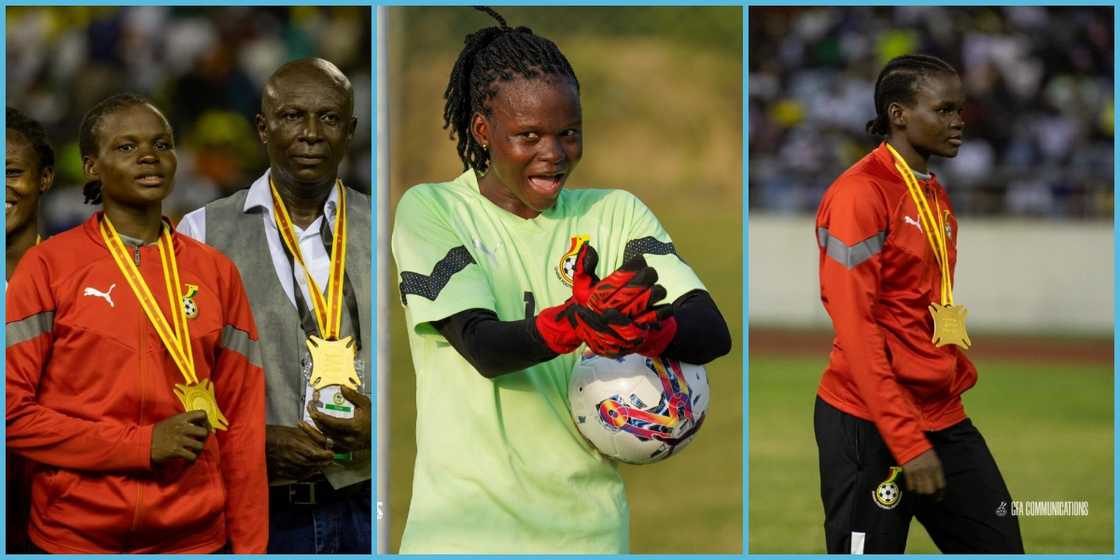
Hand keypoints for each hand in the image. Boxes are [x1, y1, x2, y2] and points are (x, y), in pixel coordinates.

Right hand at [151, 411, 209, 464]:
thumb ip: (184, 421)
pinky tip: (189, 459)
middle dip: (204, 439)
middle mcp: (182, 427)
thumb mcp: (171, 421)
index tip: (204, 428)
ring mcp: (179, 439)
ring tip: (194, 452)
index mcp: (181, 418)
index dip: (206, 421)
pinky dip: (192, 459)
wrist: (142, 444)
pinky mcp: (176, 450)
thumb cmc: (158, 433)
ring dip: (198, 450)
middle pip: (204, 432)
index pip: (202, 414)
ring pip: (200, 446)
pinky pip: (192, 456)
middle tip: (199, 442)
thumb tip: (201, 425)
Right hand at [265, 424, 334, 480]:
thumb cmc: (275, 434)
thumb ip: (308, 437)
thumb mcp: (293, 431)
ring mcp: (284, 467)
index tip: (331, 454)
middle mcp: (290, 458)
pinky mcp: (280, 474)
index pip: (315, 454)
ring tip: (321, 465)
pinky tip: (309, 469)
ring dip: (316, 469)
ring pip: (306, 472)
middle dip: (323, 463)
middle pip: (312, 464)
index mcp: (293, 445)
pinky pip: (297, 476)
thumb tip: (324, 442)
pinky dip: (306, 473)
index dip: (325, 456)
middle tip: (330, 460)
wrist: (256, 443)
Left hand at [307, 386, 370, 452]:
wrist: (379, 435)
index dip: (320, 416)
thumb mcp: (366, 405)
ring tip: (302, 425)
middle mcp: (348, 439)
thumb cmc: (373, 419)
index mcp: (354, 427)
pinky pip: (326, 447)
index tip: (312, 409)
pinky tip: (311, 434)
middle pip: (325, 431)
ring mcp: (345, 446)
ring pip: (323, 441)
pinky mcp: (342, 450)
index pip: (332, 423)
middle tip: (308, 410)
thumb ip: (354, 396)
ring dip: (311, 433)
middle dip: (314, 420)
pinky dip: (318, 441)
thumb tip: (342, 387)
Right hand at [536, 243, 672, 355]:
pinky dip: (663, 310)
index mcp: (601, 293)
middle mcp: (614, 305)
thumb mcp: (580, 286)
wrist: (584, 335)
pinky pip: (656, 317)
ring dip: (657, 291)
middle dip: (650, 275)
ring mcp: (626, 320)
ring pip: (651, 297)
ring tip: (656, 290)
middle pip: (642, 282)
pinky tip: (663, 306)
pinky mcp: (635, 332)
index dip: (637, 263)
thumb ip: (583, 265)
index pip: (625, 272)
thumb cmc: (585, 306)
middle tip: (650, 274)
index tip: (639, 261)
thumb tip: (589, 247)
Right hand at [902, 448, 945, 498]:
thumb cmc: (924, 450)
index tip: (939, 498)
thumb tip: (937, 484)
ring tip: (921, 493)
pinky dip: (912, 488)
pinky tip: (913, 488)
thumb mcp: (934, 460)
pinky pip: (911, 486)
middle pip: (930, 490)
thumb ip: (936, 472)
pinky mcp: (908, 472)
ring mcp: (917, 472)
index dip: (940, 494)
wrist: (910, 442)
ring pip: (920, 490)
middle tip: (930, 499)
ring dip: (921, 492)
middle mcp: (928, 471)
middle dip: (931, 496)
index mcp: (937, 467)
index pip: (941, 485)